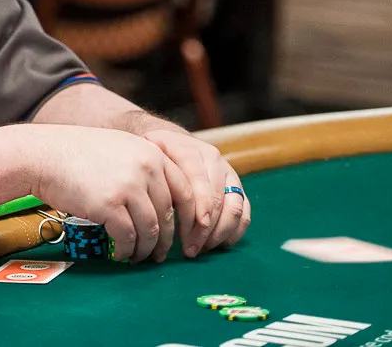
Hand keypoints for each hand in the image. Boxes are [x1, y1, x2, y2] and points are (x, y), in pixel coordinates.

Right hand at [27, 125, 195, 263]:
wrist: (43, 155)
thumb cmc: (75, 153)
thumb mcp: (119, 148)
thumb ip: (142, 167)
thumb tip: (159, 202)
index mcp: (152, 153)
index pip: (185, 190)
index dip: (189, 217)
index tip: (184, 233)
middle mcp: (146, 168)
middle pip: (168, 213)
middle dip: (166, 239)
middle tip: (159, 254)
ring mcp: (129, 187)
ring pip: (150, 229)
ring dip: (146, 249)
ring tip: (137, 257)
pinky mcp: (109, 205)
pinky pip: (127, 236)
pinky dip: (126, 250)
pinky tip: (120, 254)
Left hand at [142, 129, 250, 256]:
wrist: (172, 141)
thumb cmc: (154, 155)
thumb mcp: (147, 157)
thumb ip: (151, 175)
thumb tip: (150, 203)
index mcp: (189, 151)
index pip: (198, 182)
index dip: (197, 210)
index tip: (189, 235)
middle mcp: (213, 159)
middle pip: (217, 198)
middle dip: (205, 230)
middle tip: (191, 250)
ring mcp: (228, 172)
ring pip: (234, 206)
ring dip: (220, 233)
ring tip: (202, 249)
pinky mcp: (237, 185)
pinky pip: (244, 211)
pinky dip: (235, 230)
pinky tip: (219, 244)